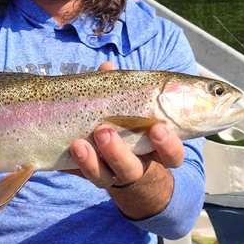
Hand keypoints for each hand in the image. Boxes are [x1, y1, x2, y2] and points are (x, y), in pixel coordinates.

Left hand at [69, 61, 182, 217]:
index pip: (171, 156)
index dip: (168, 146)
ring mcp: (109, 175)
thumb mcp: (127, 104)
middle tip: (104, 130)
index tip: (157, 128)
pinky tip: (71, 147)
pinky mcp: (89, 175)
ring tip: (80, 143)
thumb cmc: (125, 121)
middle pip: (133, 169)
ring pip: (104, 176)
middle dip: (118, 152)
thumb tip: (107, 67)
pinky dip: (77, 162)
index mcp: (153, 150)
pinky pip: (82, 175)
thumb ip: (120, 88)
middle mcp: (134, 166)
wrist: (111, 154)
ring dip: (92, 160)